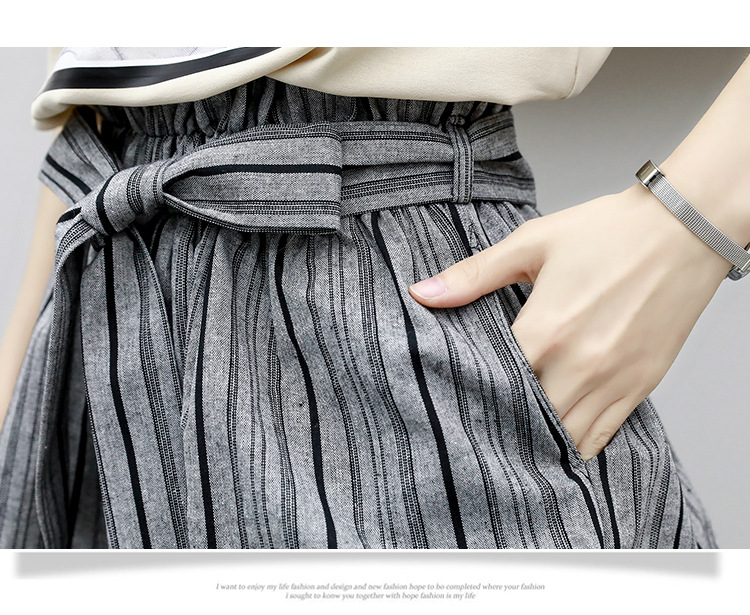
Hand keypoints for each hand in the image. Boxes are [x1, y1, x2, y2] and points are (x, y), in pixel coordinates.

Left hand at [408, 185, 731, 459]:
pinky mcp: (640, 386)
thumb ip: (474, 274)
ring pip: (563, 437)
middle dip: (499, 420)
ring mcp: (613, 380)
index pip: (493, 381)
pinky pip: (601, 436)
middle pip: (525, 417)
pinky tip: (556, 436)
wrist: (682, 229)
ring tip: (512, 433)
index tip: (453, 394)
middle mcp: (579, 364)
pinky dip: (575, 443)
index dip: (469, 391)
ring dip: (535, 438)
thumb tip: (421, 292)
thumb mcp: (532, 244)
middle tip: (478, 420)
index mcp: (545, 329)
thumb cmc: (608, 232)